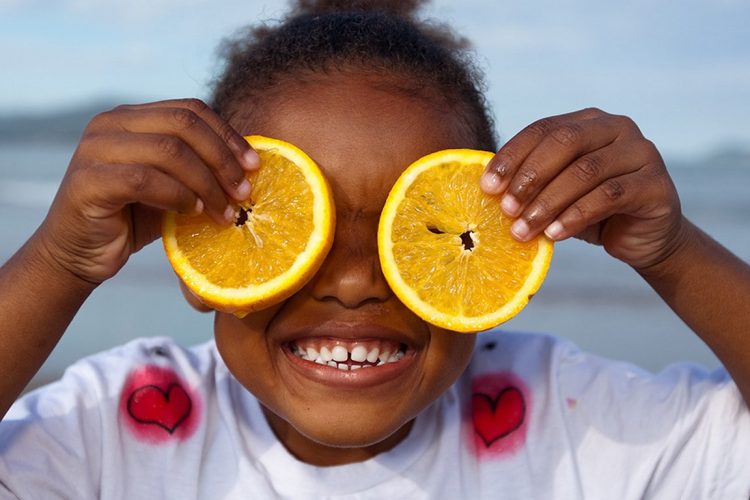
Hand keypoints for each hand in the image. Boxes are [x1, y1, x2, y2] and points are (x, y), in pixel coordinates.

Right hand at [34, 98, 258, 285]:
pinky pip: (145, 179)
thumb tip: (251, 163)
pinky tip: (193, 212)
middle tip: (244, 192)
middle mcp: (110, 123)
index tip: (255, 165)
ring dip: (206, 183)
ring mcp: (95, 149)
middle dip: (222, 159)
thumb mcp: (174, 187)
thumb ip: (199, 168)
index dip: (228, 135)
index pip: (191, 110)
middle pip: (184, 124)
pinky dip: (178, 196)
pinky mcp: (88, 180)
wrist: (79, 254)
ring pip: (169, 151)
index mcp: (132, 117)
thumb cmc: (133, 219)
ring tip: (224, 212)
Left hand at [480, 108, 684, 269]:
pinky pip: (609, 195)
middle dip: (529, 177)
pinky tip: (555, 234)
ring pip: (585, 171)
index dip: (512, 156)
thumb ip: (531, 182)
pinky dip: (576, 216)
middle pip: (565, 143)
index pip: (543, 129)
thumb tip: (486, 187)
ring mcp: (641, 152)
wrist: (643, 239)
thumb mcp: (556, 192)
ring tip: (523, 230)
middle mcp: (617, 128)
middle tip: (506, 210)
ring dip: (548, 203)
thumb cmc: (591, 212)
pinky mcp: (656, 184)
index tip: (487, 186)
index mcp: (588, 121)